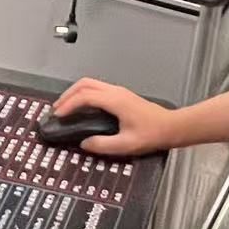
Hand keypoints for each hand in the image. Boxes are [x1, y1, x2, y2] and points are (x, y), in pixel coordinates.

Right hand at [52, 78, 179, 155]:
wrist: (170, 127)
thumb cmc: (152, 134)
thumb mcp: (126, 144)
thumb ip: (103, 145)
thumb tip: (84, 143)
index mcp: (115, 101)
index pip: (85, 96)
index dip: (68, 104)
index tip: (59, 115)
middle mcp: (115, 92)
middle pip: (84, 84)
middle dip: (68, 95)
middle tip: (57, 109)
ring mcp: (118, 91)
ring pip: (90, 83)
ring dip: (75, 93)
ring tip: (65, 107)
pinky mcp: (121, 95)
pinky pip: (97, 88)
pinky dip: (84, 94)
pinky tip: (81, 107)